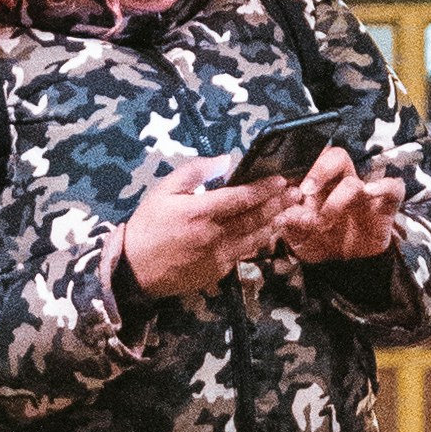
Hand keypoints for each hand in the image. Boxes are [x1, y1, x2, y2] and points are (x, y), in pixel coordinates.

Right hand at [120, 157, 299, 299]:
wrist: (134, 269)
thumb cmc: (148, 225)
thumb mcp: (164, 191)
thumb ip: (194, 172)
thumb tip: (224, 159)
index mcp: (199, 212)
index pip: (240, 198)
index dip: (264, 188)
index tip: (281, 179)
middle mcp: (213, 235)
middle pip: (254, 218)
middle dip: (278, 204)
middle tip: (297, 192)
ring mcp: (217, 256)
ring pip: (254, 238)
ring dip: (275, 224)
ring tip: (291, 211)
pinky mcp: (217, 272)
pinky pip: (243, 254)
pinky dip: (259, 242)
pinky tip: (269, 233)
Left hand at [275, 145, 406, 272]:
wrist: (344, 266)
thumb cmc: (319, 241)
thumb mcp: (299, 237)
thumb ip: (292, 224)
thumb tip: (282, 215)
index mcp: (318, 183)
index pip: (312, 158)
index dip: (300, 167)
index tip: (289, 185)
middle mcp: (341, 182)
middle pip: (337, 156)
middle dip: (320, 170)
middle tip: (306, 191)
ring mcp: (364, 192)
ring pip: (354, 180)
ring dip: (336, 201)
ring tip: (323, 222)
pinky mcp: (385, 204)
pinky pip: (393, 187)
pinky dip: (384, 186)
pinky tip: (370, 191)